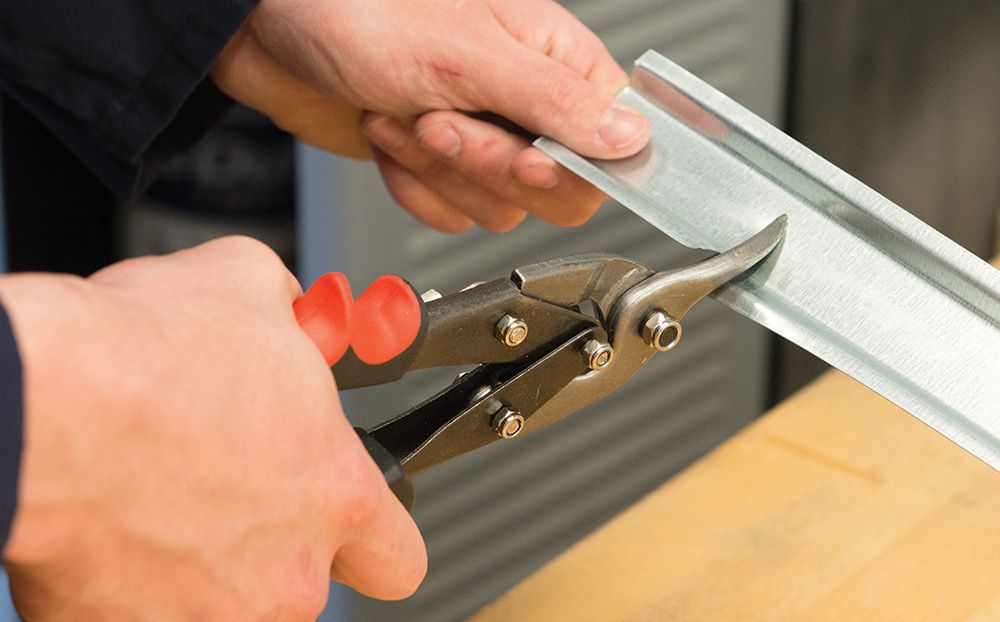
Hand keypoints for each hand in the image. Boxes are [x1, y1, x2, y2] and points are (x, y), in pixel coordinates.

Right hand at [0, 237, 425, 618]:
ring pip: (233, 604)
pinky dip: (137, 582)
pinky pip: (152, 612)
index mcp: (336, 493)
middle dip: (278, 544)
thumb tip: (294, 316)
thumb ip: (294, 316)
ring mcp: (213, 617)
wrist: (34, 404)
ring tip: (163, 497)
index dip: (376, 537)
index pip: (400, 557)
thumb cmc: (137, 357)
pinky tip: (117, 520)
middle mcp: (287, 572)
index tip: (353, 521)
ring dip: (209, 565)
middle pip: (308, 581)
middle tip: (232, 495)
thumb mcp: (247, 284)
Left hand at [210, 0, 649, 231]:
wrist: (274, 30)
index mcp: (555, 62)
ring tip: (402, 114)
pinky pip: (448, 213)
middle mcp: (526, 104)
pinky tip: (385, 136)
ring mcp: (481, 139)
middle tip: (443, 124)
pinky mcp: (437, 166)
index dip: (572, 167)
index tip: (528, 160)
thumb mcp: (468, 54)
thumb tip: (633, 139)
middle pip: (555, 191)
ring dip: (438, 171)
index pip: (610, 145)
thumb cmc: (363, 9)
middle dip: (487, 167)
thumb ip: (555, 102)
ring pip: (496, 207)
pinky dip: (411, 186)